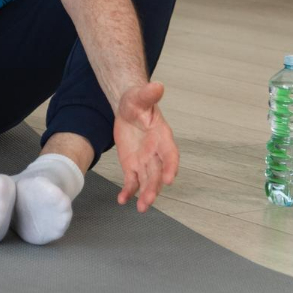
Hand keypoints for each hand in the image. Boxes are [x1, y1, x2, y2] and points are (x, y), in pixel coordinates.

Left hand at [111, 81, 179, 211]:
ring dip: (145, 194)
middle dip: (154, 188)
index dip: (170, 167)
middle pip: (158, 173)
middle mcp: (156, 152)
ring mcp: (145, 160)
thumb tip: (157, 85)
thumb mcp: (139, 97)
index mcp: (162, 137)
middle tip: (148, 201)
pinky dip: (128, 191)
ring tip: (141, 207)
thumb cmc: (137, 102)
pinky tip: (122, 200)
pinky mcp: (132, 165)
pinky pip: (132, 181)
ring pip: (147, 181)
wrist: (128, 108)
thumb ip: (148, 94)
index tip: (168, 179)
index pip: (170, 154)